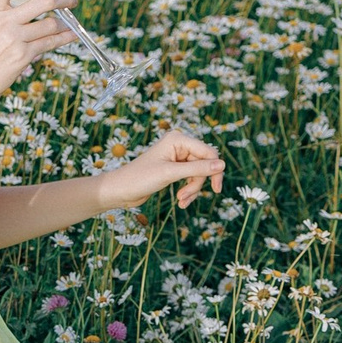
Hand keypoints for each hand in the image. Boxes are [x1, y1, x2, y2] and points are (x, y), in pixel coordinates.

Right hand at [0, 0, 74, 107]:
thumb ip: (5, 14)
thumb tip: (34, 6)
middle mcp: (3, 22)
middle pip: (45, 1)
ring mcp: (14, 39)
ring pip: (52, 24)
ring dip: (65, 23)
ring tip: (69, 23)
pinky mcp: (23, 55)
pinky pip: (51, 42)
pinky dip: (65, 38)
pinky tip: (71, 35)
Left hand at [106, 130, 225, 209]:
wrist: (119, 191)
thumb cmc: (139, 179)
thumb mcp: (170, 174)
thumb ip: (197, 169)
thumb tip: (222, 165)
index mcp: (178, 139)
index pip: (208, 152)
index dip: (215, 170)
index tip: (216, 189)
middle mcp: (179, 145)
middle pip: (204, 164)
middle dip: (198, 183)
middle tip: (186, 197)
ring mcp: (177, 157)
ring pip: (198, 174)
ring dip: (192, 190)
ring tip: (181, 201)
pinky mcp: (174, 169)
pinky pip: (191, 179)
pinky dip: (188, 191)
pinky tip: (181, 202)